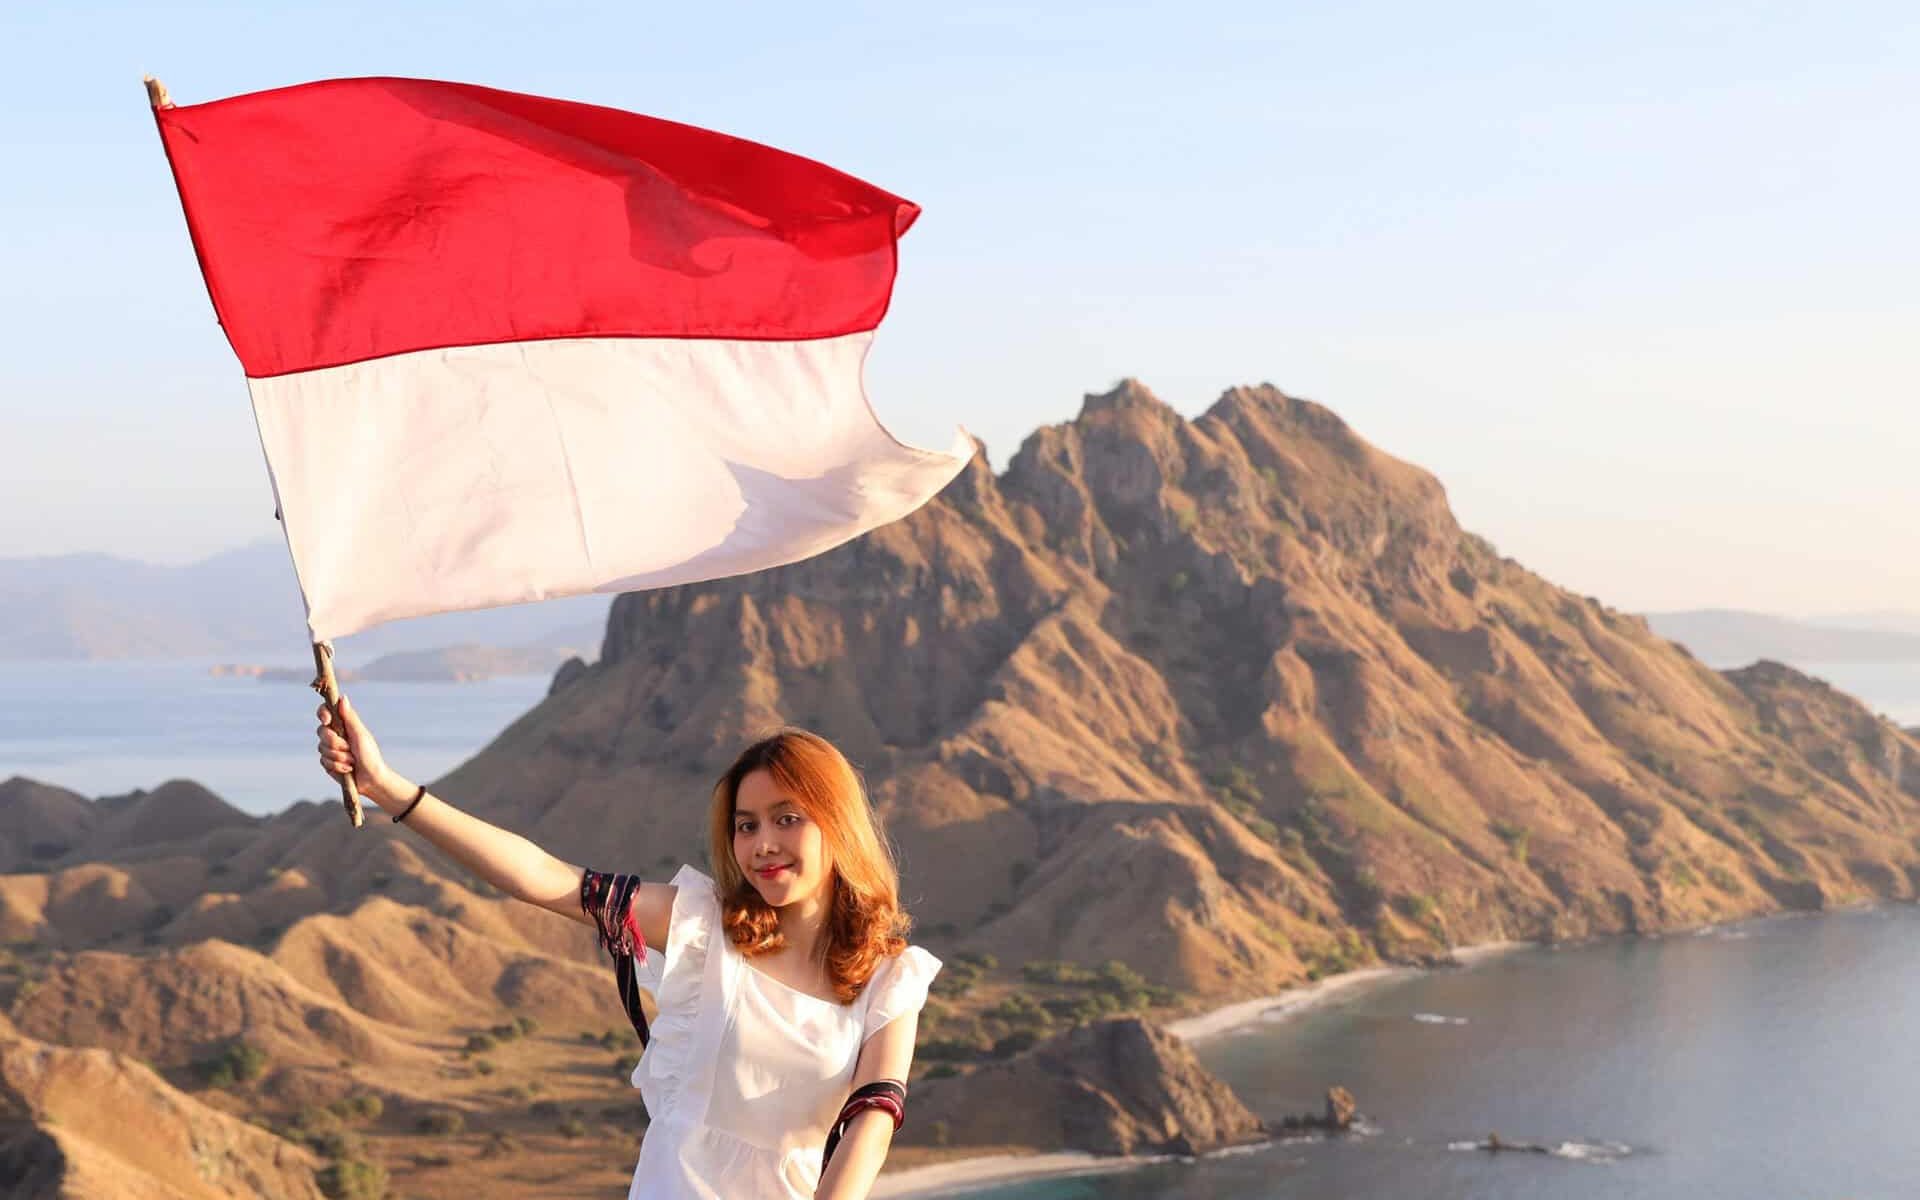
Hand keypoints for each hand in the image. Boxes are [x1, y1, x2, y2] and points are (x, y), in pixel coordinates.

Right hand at [316, 697, 409, 811]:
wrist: (371, 779)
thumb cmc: (370, 755)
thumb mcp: (360, 735)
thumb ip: (350, 718)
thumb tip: (342, 698)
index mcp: (343, 725)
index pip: (325, 712)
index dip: (323, 714)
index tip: (327, 721)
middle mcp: (335, 735)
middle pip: (321, 731)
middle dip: (335, 742)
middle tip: (349, 748)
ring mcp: (330, 749)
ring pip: (322, 748)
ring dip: (339, 756)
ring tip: (352, 760)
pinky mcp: (327, 762)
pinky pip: (323, 761)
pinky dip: (337, 765)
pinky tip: (348, 769)